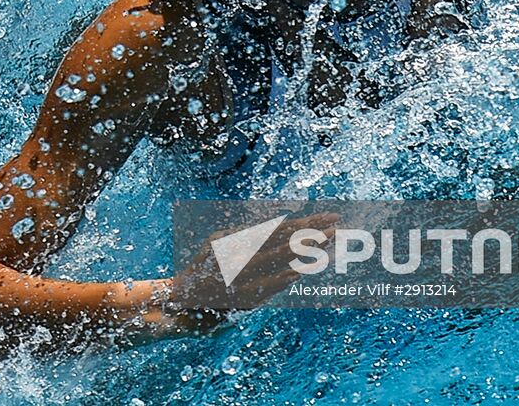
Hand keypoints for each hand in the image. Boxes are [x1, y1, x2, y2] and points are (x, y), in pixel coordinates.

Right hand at [162, 212, 338, 331]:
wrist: (182, 301)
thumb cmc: (204, 267)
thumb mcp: (217, 242)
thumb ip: (245, 234)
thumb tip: (276, 225)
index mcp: (237, 239)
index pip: (279, 228)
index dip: (304, 223)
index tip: (327, 217)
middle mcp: (240, 255)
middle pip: (284, 241)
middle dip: (311, 233)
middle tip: (336, 225)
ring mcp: (242, 277)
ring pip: (279, 261)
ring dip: (304, 251)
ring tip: (327, 241)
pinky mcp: (243, 298)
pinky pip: (267, 286)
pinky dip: (283, 278)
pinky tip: (300, 272)